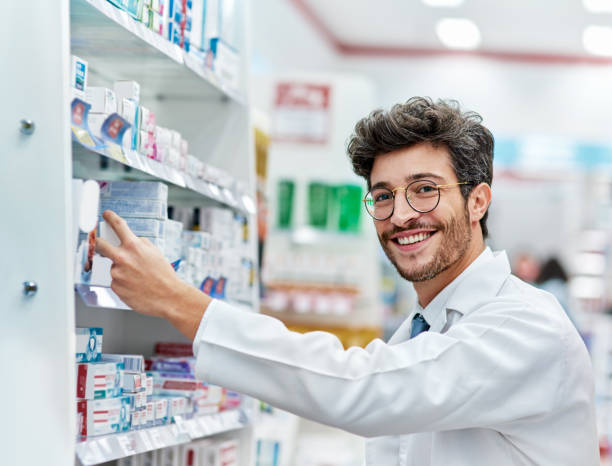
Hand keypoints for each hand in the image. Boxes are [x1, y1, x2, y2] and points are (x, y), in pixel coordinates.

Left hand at [95, 210, 210, 338]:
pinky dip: (123, 283)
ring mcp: (117, 273)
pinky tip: (135, 286)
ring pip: (113, 267)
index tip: (106, 215)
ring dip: (121, 270)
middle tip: (99, 245)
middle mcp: (122, 258)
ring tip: (137, 278)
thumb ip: (140, 244)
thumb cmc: (164, 276)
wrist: (169, 297)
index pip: (118, 226)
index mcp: (134, 246)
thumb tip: (130, 241)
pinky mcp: (115, 287)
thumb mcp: (155, 252)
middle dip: (98, 243)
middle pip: (100, 245)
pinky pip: (116, 281)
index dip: (110, 217)